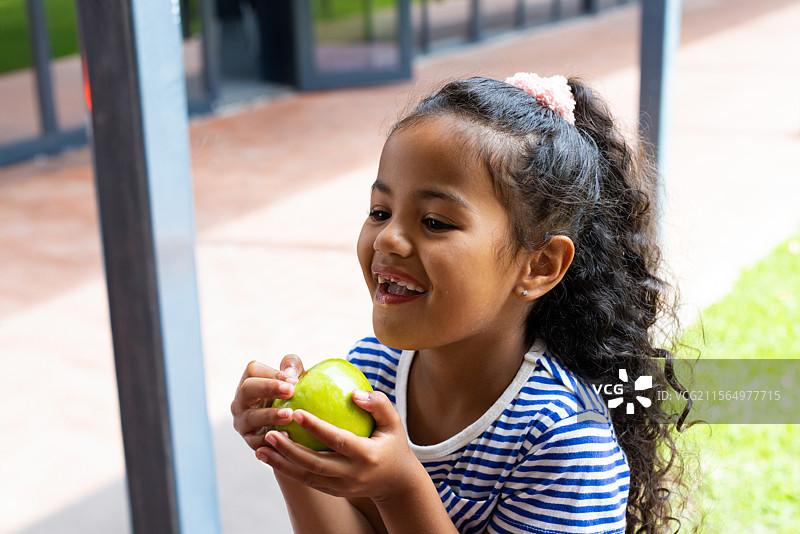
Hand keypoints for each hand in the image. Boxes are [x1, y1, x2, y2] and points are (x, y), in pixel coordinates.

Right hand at [231, 355, 304, 450]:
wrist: (293, 425)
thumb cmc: (292, 394)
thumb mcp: (293, 377)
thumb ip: (292, 367)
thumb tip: (290, 373)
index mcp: (250, 381)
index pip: (253, 370)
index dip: (272, 373)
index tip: (294, 380)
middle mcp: (241, 400)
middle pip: (247, 389)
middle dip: (268, 388)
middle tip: (290, 391)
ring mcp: (242, 421)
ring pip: (250, 417)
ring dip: (270, 416)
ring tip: (289, 414)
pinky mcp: (249, 440)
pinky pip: (256, 441)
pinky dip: (270, 440)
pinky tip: (287, 436)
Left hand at [255, 389, 421, 502]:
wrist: (397, 483)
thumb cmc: (393, 444)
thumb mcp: (394, 422)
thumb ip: (378, 404)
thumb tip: (354, 393)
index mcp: (366, 455)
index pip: (338, 441)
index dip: (316, 428)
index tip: (296, 412)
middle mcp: (352, 475)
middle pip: (315, 464)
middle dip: (289, 450)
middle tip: (269, 433)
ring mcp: (341, 487)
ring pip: (306, 477)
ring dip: (281, 464)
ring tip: (260, 449)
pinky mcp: (333, 492)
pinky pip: (307, 481)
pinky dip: (288, 471)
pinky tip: (271, 458)